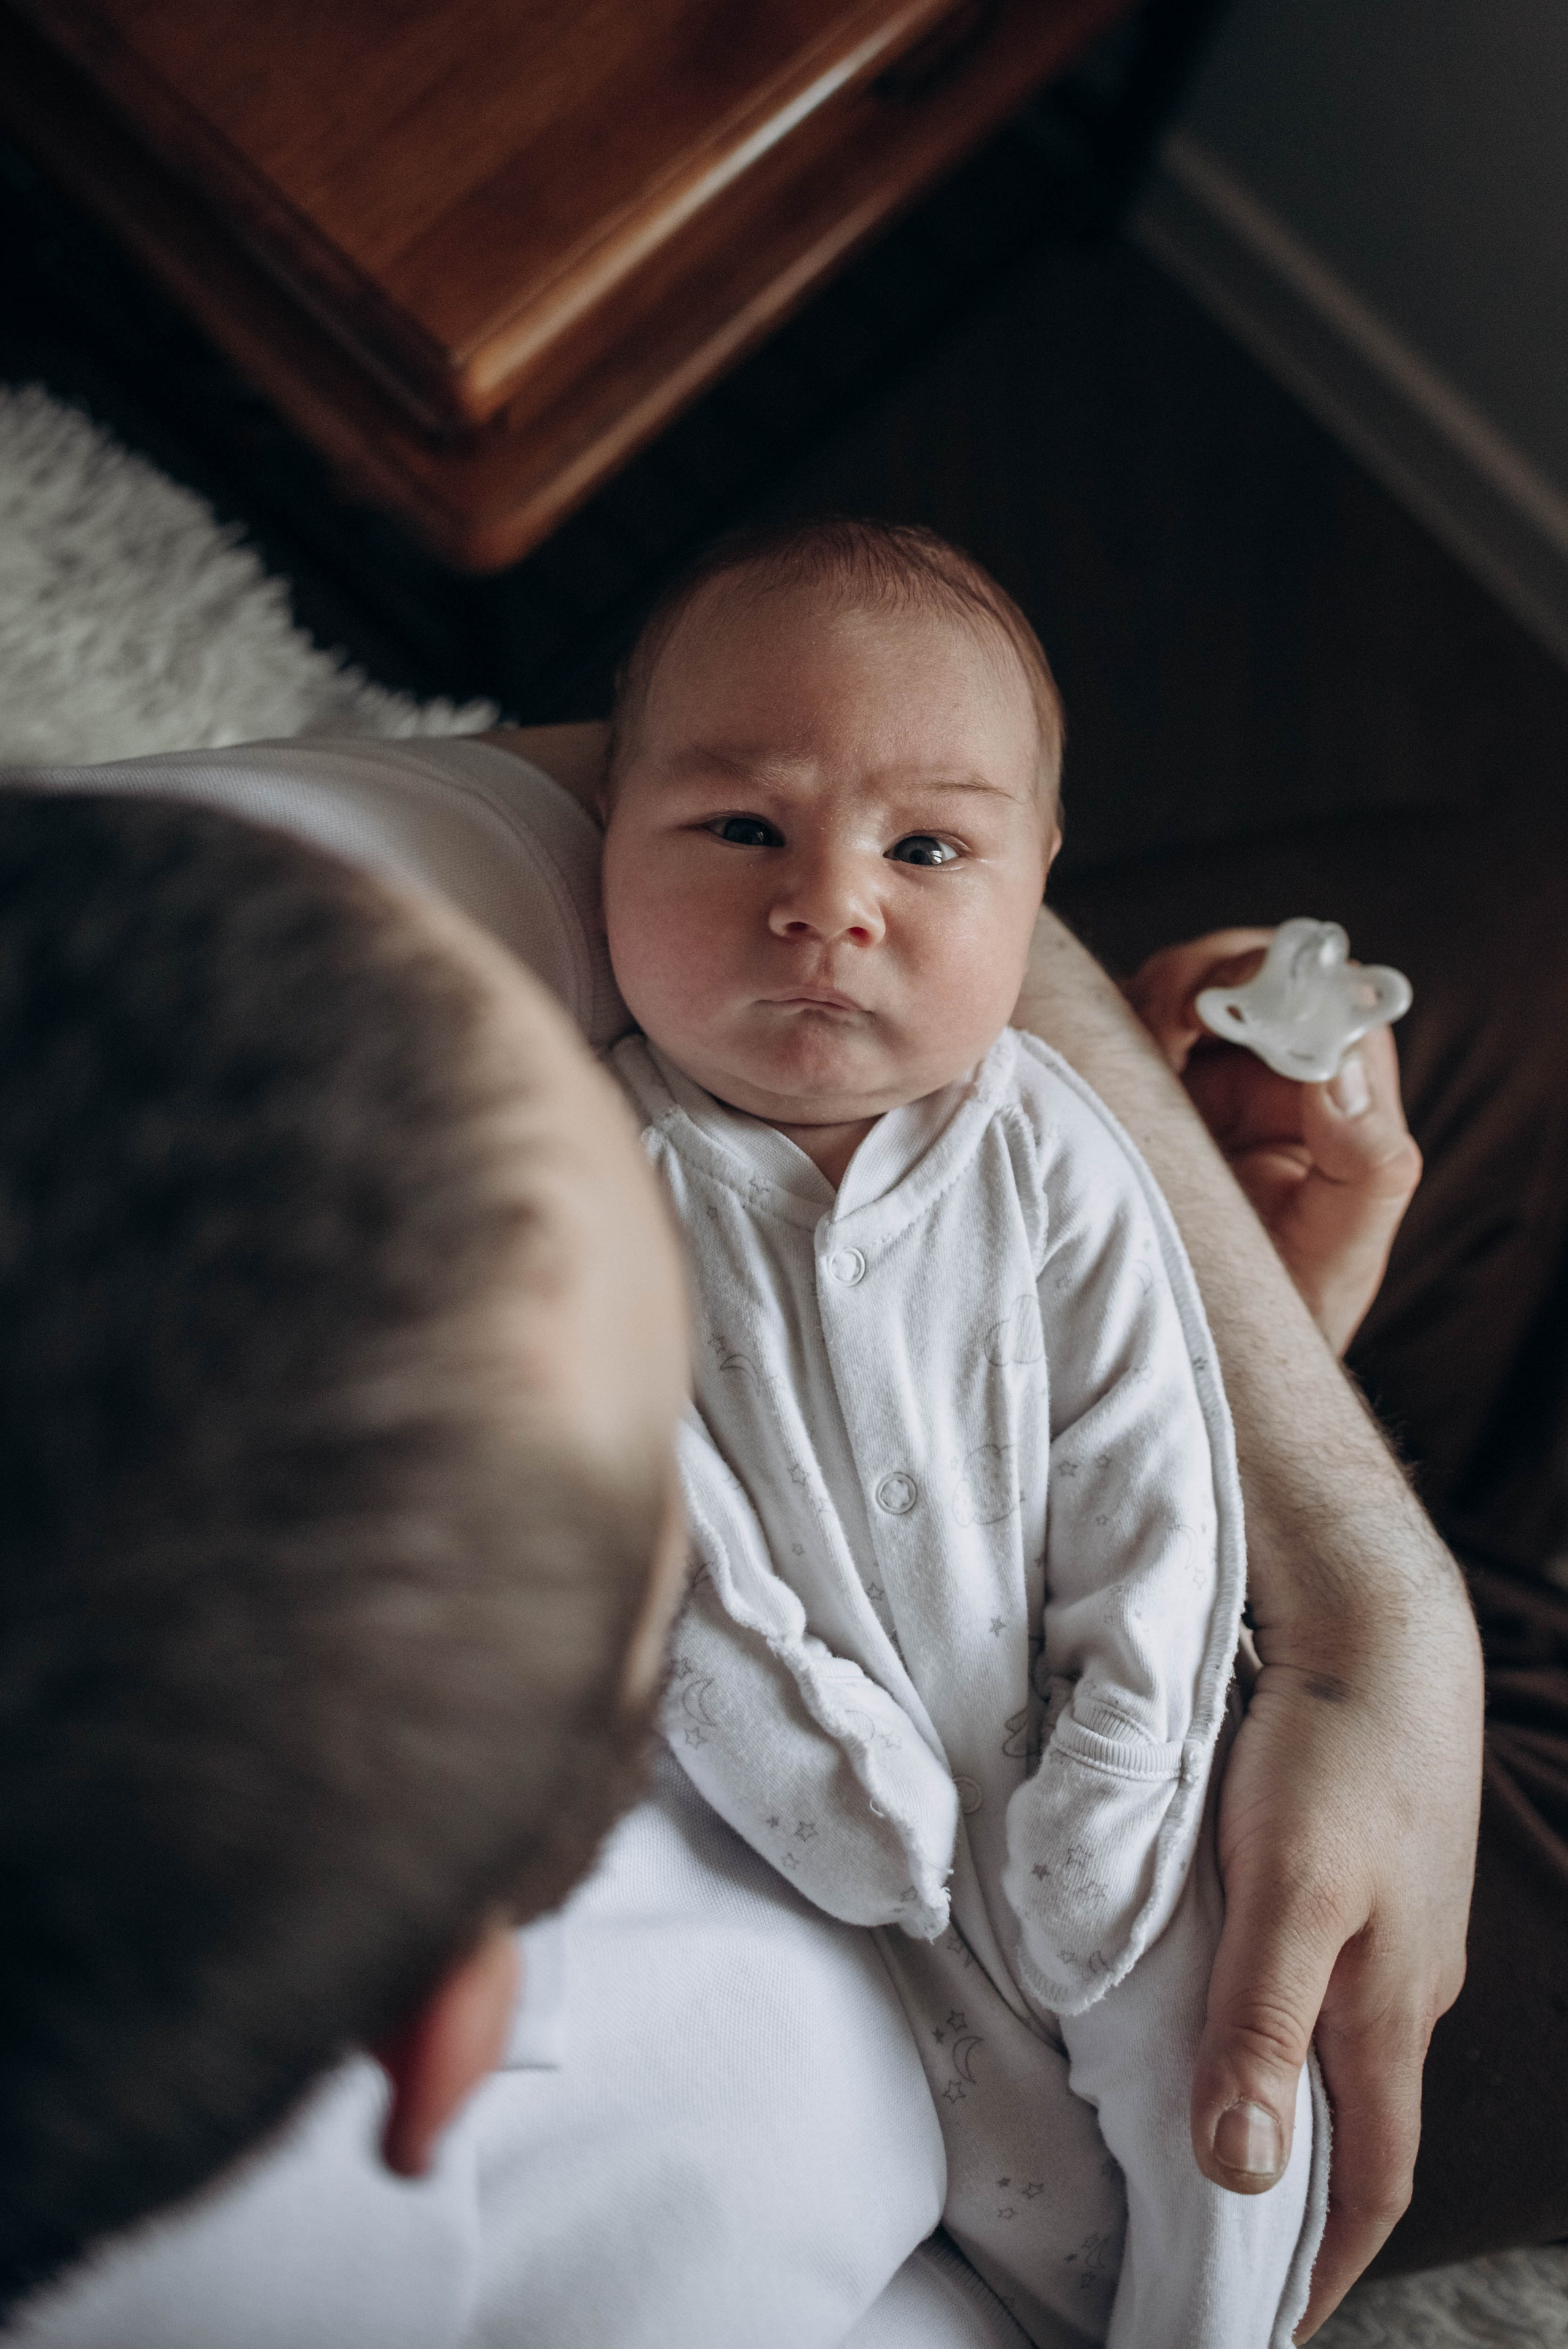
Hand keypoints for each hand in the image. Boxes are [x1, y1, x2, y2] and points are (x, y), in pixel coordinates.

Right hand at [1124, 931, 1422, 1352]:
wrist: (1182, 1361)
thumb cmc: (1275, 1313)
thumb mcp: (1340, 1251)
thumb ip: (1368, 1162)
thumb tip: (1339, 1068)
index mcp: (1336, 1103)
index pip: (1336, 1005)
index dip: (1301, 989)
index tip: (1254, 1010)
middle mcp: (1271, 1078)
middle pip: (1257, 972)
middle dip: (1220, 975)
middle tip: (1179, 1013)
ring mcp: (1199, 1077)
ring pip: (1183, 984)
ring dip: (1162, 993)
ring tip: (1146, 1039)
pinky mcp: (1133, 1087)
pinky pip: (1118, 1023)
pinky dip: (1108, 1020)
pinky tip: (1103, 1058)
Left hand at [1191, 1590, 1479, 2337]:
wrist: (1381, 1630)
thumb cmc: (1334, 1753)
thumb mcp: (1286, 1893)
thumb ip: (1261, 2025)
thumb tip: (1239, 2171)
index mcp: (1386, 2013)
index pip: (1368, 2184)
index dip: (1323, 2267)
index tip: (1267, 2327)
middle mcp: (1403, 1986)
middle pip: (1359, 2126)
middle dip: (1303, 2202)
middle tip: (1223, 2248)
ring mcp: (1394, 1929)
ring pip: (1338, 2045)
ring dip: (1289, 2100)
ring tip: (1208, 2129)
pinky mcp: (1369, 1873)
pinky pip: (1327, 1976)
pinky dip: (1281, 2016)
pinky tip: (1227, 1994)